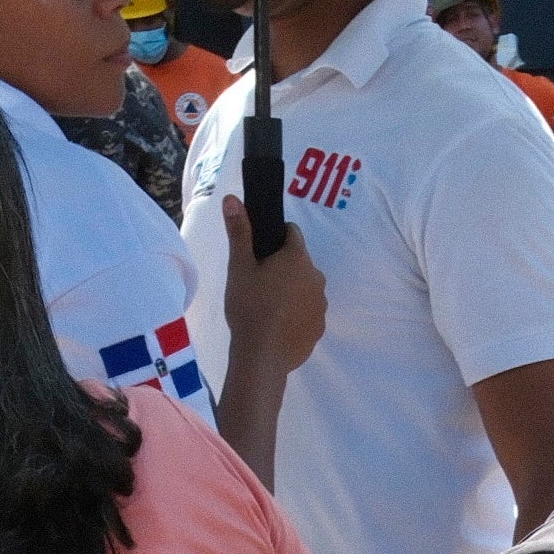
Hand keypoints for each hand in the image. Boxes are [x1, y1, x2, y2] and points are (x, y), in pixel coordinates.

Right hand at [217, 193, 325, 387]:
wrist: (262, 356)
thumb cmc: (248, 306)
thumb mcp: (239, 266)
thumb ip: (239, 231)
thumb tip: (232, 198)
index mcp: (298, 258)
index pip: (291, 233)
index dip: (274, 239)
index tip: (258, 253)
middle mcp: (317, 277)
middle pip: (299, 262)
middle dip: (282, 267)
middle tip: (257, 282)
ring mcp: (321, 304)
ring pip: (305, 287)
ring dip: (290, 290)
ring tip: (266, 306)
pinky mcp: (320, 327)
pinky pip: (308, 312)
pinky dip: (296, 314)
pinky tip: (277, 325)